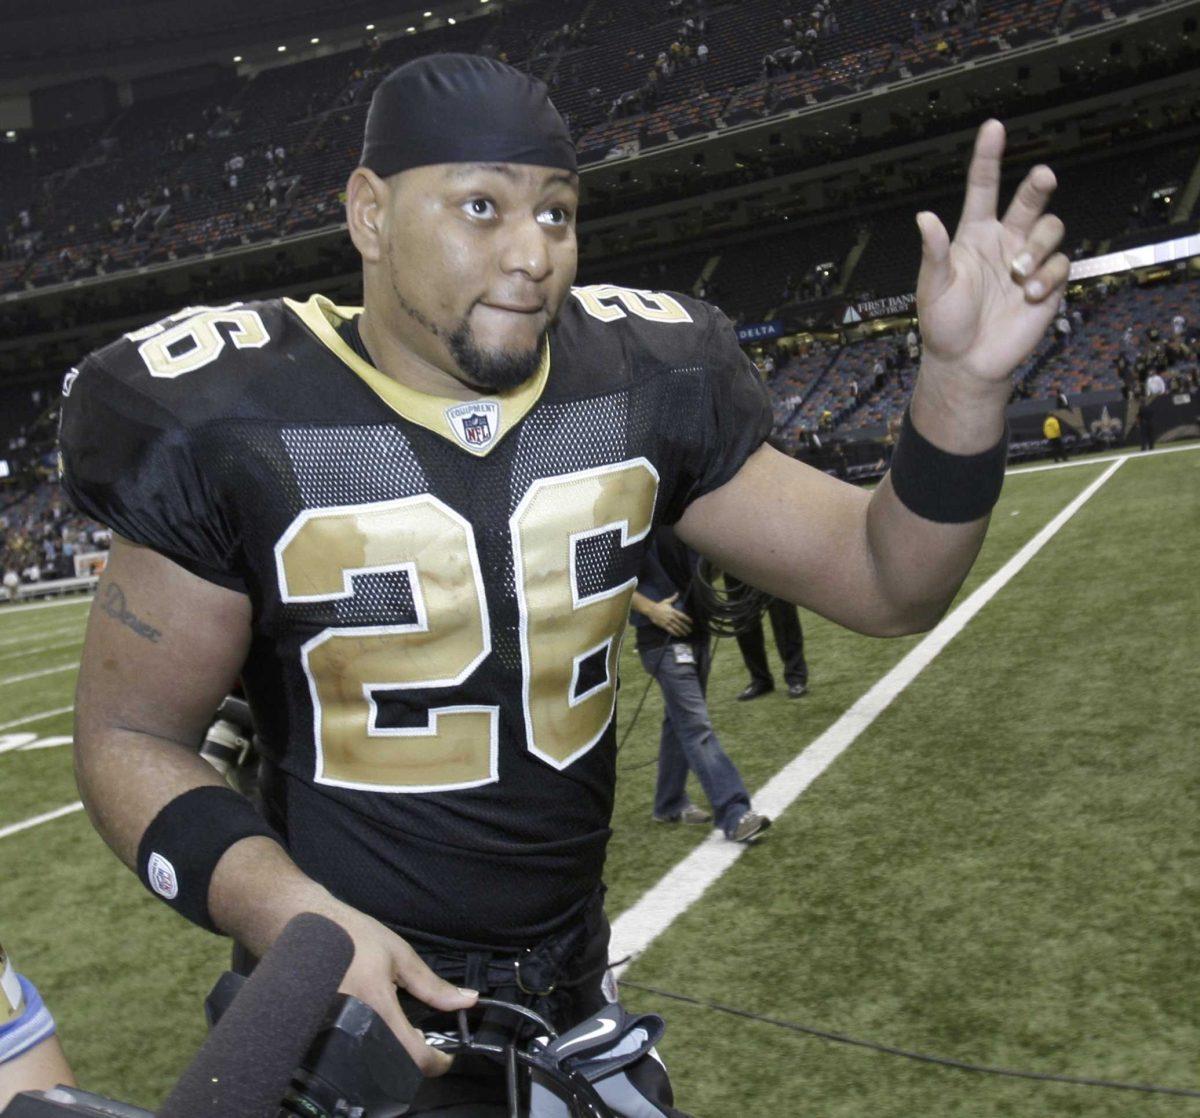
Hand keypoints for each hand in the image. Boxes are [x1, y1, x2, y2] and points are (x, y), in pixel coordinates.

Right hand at [214, 852, 476, 1078]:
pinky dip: (370, 1052)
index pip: (414, 1055)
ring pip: (370, 1065)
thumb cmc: (355, 936)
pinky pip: (349, 1055)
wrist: (305, 926)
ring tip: (404, 1037)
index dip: (437, 1063)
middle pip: (391, 1067)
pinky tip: (378, 1035)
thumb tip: (469, 1001)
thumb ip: (433, 985)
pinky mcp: (319, 1034)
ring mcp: (331, 1034)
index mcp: (376, 1007)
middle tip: (425, 1042)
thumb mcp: (399, 955)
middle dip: (414, 1060)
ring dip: (393, 1058)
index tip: (447, 1057)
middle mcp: (351, 1028)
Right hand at [649, 593, 692, 635]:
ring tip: (685, 634)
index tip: (691, 622)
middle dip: (686, 627)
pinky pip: (670, 630)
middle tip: (690, 631)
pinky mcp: (664, 625)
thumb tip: (677, 593)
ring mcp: (668, 622)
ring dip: (681, 631)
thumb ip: (673, 598)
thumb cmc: (660, 605)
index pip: (682, 616)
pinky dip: (675, 633)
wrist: (651, 610)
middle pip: (681, 623)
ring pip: (676, 628)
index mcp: (673, 611)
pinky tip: (678, 635)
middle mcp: (671, 617)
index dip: (688, 619)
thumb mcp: (667, 601)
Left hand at [915, 119, 1068, 389]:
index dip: (989, 157)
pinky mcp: (1049, 283)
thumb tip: (924, 217)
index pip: (983, 188)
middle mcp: (1004, 240)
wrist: (966, 362)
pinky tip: (1028, 295)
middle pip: (1029, 199)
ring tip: (1018, 273)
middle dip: (1038, 185)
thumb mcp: (933, 288)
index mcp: (973, 235)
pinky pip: (1061, 264)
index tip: (994, 127)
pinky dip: (1047, 276)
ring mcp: (1028, 260)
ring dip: (1038, 247)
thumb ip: (933, 253)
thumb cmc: (944, 324)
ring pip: (1051, 228)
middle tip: (1042, 177)